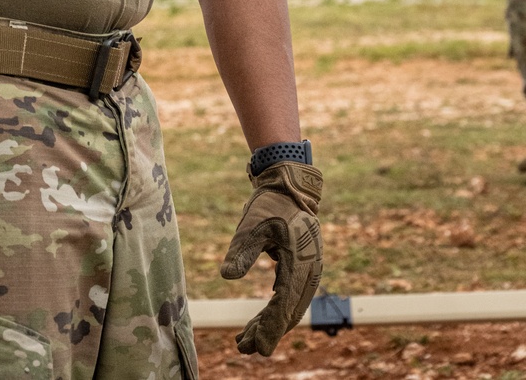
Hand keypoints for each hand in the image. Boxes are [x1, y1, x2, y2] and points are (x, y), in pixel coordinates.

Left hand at [220, 160, 322, 355]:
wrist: (290, 187)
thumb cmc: (270, 203)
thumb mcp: (252, 223)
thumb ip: (241, 250)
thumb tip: (226, 275)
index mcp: (299, 261)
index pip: (284, 302)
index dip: (271, 327)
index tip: (259, 348)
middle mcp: (309, 271)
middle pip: (288, 311)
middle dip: (267, 332)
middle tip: (243, 348)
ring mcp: (309, 272)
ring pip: (290, 306)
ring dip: (270, 324)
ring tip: (245, 340)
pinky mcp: (303, 270)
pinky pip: (290, 296)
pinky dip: (275, 310)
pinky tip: (259, 321)